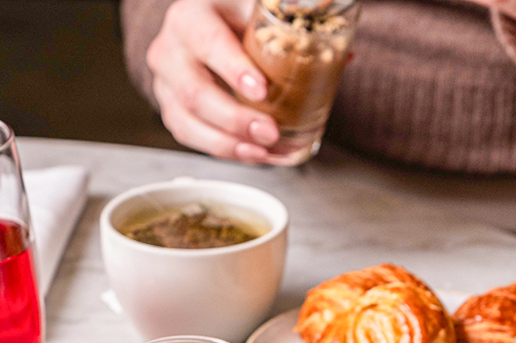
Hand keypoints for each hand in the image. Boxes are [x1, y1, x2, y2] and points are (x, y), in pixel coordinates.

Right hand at [145, 0, 279, 162]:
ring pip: (187, 119)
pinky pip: (190, 134)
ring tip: (263, 151)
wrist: (214, 26)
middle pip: (194, 91)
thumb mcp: (259, 11)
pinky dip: (224, 150)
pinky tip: (254, 155)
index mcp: (193, 16)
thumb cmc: (237, 18)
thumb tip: (347, 56)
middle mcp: (172, 48)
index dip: (234, 69)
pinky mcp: (172, 105)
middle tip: (270, 132)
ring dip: (228, 143)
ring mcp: (168, 80)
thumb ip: (293, 27)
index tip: (262, 90)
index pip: (208, 42)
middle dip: (234, 119)